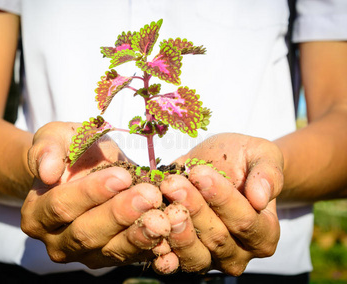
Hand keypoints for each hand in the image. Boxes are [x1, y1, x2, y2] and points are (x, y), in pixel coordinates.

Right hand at [21, 122, 170, 268]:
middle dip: (120, 214)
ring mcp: (85, 254)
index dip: (91, 192)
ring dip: (140, 236)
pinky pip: (132, 257)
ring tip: (163, 219)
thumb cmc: (70, 151)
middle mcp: (57, 242)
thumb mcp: (55, 139)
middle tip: (149, 196)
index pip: (62, 206)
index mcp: (38, 214)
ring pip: (112, 251)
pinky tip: (170, 237)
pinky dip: (152, 249)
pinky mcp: (111, 257)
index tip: (121, 176)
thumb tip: (47, 172)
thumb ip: (46, 150)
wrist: (85, 169)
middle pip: (87, 233)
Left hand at [159, 133, 282, 274]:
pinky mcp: (185, 257)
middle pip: (217, 237)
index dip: (222, 198)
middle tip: (172, 183)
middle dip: (193, 208)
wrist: (221, 166)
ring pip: (194, 254)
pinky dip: (160, 250)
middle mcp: (240, 253)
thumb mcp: (261, 155)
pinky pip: (173, 261)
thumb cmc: (243, 159)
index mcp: (265, 232)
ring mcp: (212, 259)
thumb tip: (261, 198)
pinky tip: (148, 231)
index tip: (200, 173)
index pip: (244, 220)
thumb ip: (268, 174)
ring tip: (160, 204)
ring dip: (175, 230)